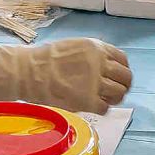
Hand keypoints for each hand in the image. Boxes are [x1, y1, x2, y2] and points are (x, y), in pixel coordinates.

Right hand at [0, 38, 132, 111]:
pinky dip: (102, 108)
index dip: (123, 69)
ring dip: (115, 98)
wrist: (29, 71)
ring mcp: (96, 82)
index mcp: (97, 48)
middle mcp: (100, 63)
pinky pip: (105, 107)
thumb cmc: (45, 59)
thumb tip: (104, 66)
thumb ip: (92, 55)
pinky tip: (93, 106)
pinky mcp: (88, 100)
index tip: (118, 77)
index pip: (123, 59)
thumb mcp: (74, 46)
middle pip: (126, 77)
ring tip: (105, 101)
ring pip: (119, 93)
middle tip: (116, 92)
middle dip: (123, 85)